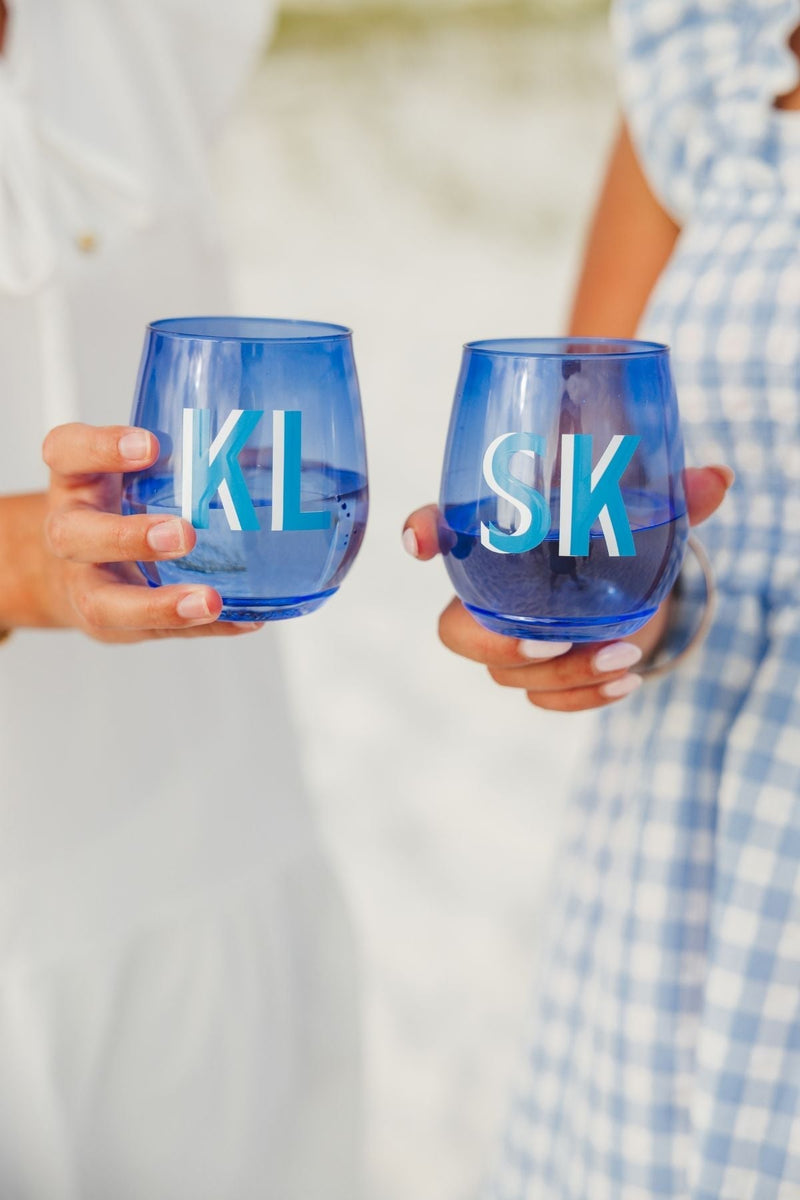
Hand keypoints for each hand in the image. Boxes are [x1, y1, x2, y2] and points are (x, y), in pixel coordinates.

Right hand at [35, 422, 257, 643]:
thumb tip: (270, 457)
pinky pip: (152, 633)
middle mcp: (70, 531)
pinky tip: (241, 621)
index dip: (101, 447)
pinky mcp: (110, 625)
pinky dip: (200, 628)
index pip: (67, 453)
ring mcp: (86, 583)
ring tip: (209, 600)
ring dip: (158, 605)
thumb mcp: (133, 472)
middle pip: (73, 535)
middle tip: (183, 534)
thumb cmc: (117, 506)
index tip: (150, 445)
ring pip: (102, 602)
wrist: (72, 567)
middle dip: (127, 537)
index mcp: (76, 481)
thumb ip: (187, 463)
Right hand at [402, 466, 732, 712]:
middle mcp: (490, 594)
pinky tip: (624, 683)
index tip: (421, 539)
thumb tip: (716, 480)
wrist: (632, 584)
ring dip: (561, 676)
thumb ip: (670, 495)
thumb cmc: (611, 530)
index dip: (422, 533)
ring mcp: (510, 643)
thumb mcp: (637, 508)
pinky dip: (581, 698)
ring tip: (622, 656)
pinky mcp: (541, 677)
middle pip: (456, 631)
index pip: (439, 528)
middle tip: (546, 644)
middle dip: (493, 644)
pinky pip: (543, 701)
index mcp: (495, 538)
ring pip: (506, 676)